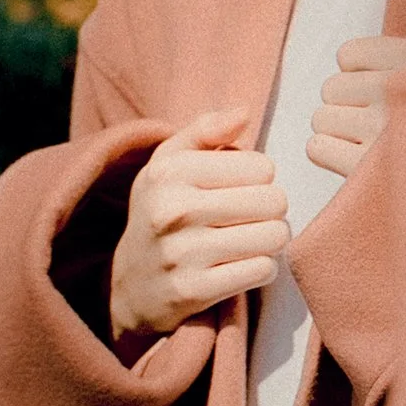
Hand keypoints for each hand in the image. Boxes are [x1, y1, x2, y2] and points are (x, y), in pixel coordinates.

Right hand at [108, 106, 287, 341]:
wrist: (131, 283)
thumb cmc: (163, 211)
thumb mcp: (170, 163)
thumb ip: (206, 130)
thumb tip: (243, 113)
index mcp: (170, 171)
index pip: (262, 167)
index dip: (259, 178)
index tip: (239, 188)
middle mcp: (173, 210)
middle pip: (274, 201)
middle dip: (270, 210)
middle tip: (249, 217)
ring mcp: (182, 253)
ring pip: (274, 236)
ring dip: (269, 239)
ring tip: (248, 239)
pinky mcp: (194, 291)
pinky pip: (262, 270)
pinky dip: (261, 268)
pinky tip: (240, 265)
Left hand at [307, 34, 405, 180]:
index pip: (348, 55)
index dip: (360, 75)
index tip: (386, 93)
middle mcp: (401, 89)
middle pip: (331, 88)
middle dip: (349, 107)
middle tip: (379, 126)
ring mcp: (381, 131)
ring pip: (321, 117)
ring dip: (341, 133)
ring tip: (371, 146)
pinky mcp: (363, 170)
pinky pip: (316, 147)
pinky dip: (332, 156)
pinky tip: (359, 164)